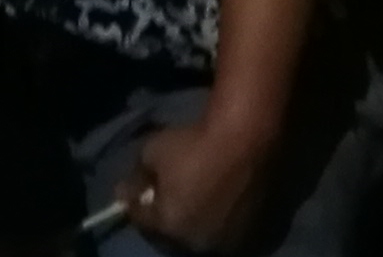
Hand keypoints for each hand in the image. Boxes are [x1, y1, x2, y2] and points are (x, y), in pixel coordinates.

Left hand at [117, 107, 278, 251]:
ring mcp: (230, 243)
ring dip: (195, 223)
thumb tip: (125, 193)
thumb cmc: (194, 143)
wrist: (248, 139)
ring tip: (196, 199)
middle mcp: (198, 243)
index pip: (142, 222)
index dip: (136, 206)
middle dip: (165, 218)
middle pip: (173, 236)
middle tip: (166, 197)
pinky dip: (222, 221)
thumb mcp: (151, 153)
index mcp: (170, 226)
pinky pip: (231, 233)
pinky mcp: (257, 236)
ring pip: (203, 237)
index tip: (135, 193)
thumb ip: (136, 178)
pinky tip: (223, 200)